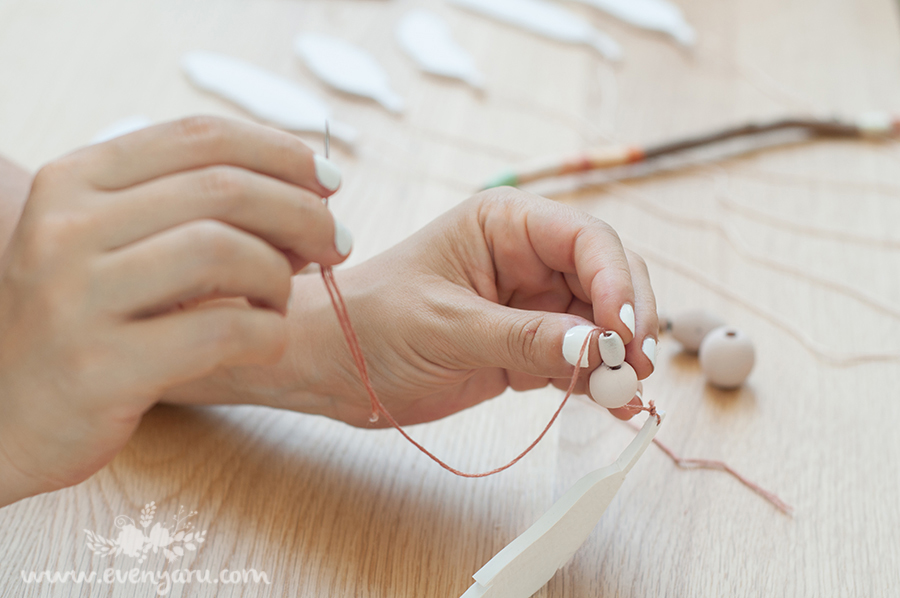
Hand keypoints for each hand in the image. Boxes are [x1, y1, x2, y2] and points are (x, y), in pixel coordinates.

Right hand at [0, 116, 349, 505]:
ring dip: (280, 275)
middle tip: (337, 244)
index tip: (328, 182)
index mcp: (74, 181)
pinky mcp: (101, 367)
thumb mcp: (109, 244)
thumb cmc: (84, 322)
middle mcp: (67, 227)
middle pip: (223, 189)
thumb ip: (183, 208)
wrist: (4, 417)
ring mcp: (77, 297)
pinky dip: (267, 332)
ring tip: (283, 298)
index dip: (280, 153)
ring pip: (224, 251)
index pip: (200, 137)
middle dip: (303, 213)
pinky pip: (221, 331)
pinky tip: (268, 340)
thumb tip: (305, 193)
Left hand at [167, 188, 656, 426]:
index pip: (584, 239)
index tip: (624, 328)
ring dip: (619, 353)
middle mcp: (526, 258)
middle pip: (606, 276)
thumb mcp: (447, 326)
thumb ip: (525, 337)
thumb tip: (599, 346)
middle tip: (632, 365)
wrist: (332, 365)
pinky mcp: (526, 345)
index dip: (616, 279)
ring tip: (626, 391)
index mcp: (505, 225)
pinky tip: (614, 403)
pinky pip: (578, 358)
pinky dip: (598, 379)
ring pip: (600, 320)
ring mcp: (530, 304)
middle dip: (627, 318)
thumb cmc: (372, 324)